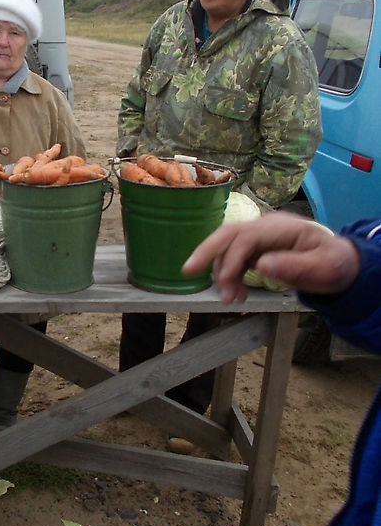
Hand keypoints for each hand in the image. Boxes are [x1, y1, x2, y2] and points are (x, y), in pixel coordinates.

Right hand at [181, 211, 360, 302]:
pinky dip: (229, 275)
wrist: (340, 263)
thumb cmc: (334, 264)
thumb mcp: (324, 268)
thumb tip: (261, 265)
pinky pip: (234, 258)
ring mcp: (260, 237)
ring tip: (229, 298)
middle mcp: (267, 227)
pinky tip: (235, 293)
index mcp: (283, 227)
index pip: (248, 236)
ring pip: (228, 247)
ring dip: (221, 271)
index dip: (233, 258)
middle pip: (229, 233)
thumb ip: (295, 266)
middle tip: (187, 270)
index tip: (226, 283)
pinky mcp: (256, 248)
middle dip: (206, 251)